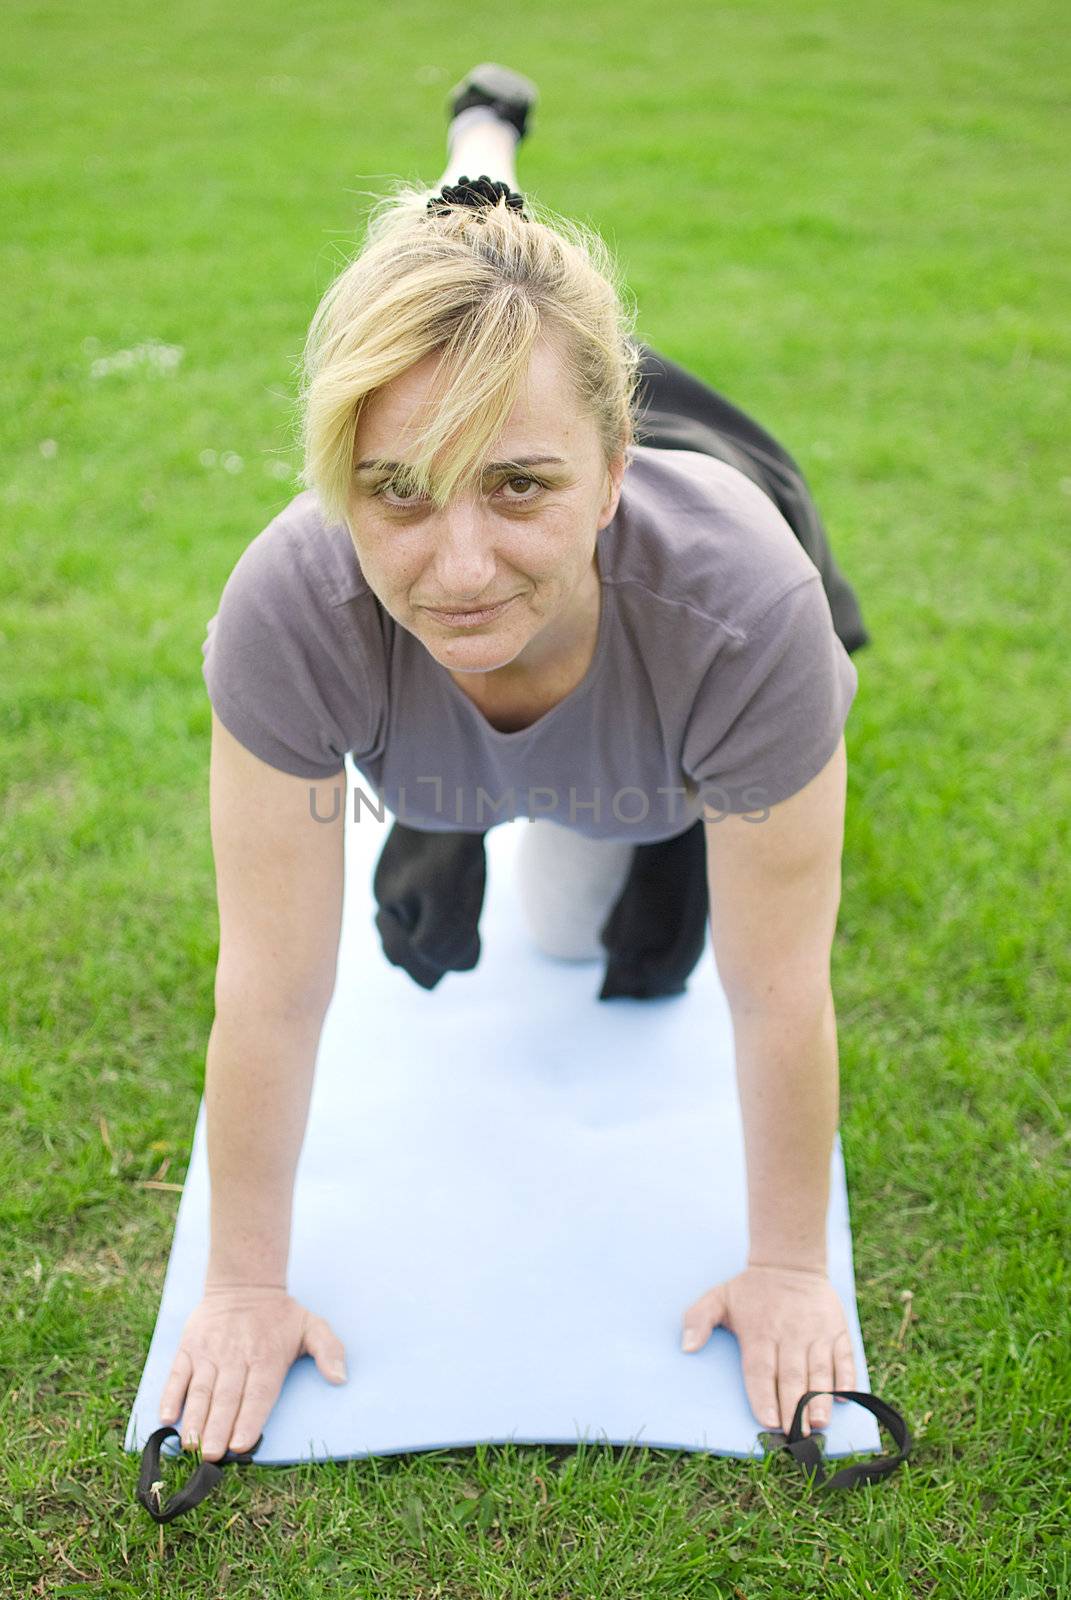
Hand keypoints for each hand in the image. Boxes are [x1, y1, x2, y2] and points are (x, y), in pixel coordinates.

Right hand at [158, 1284, 347, 1461]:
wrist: (245, 1282)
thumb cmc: (281, 1315)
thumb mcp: (312, 1326)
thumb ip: (330, 1351)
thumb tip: (341, 1378)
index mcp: (267, 1357)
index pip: (258, 1394)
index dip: (249, 1419)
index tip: (241, 1444)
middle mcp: (236, 1356)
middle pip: (227, 1397)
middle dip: (218, 1428)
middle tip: (211, 1456)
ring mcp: (210, 1352)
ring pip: (201, 1389)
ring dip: (194, 1419)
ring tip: (190, 1445)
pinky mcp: (189, 1347)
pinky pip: (177, 1374)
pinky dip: (170, 1395)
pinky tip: (166, 1417)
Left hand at [680, 1263, 855, 1434]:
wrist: (790, 1262)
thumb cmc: (752, 1290)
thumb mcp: (719, 1297)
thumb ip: (698, 1320)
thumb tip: (686, 1346)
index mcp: (759, 1332)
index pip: (760, 1370)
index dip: (764, 1396)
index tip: (768, 1421)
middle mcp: (789, 1334)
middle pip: (791, 1377)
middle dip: (794, 1409)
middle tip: (796, 1435)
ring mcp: (816, 1333)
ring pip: (819, 1371)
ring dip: (821, 1399)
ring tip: (820, 1424)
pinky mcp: (837, 1330)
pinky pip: (844, 1357)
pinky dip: (846, 1378)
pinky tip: (846, 1398)